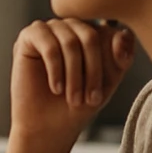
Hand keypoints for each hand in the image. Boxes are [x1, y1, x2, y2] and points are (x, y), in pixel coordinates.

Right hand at [10, 18, 134, 149]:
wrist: (49, 126)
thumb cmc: (79, 104)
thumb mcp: (109, 80)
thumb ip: (121, 56)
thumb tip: (124, 34)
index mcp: (92, 31)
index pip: (110, 33)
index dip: (110, 63)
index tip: (104, 92)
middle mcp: (70, 26)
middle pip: (90, 36)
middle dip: (92, 71)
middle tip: (90, 99)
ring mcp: (49, 29)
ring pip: (70, 42)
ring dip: (74, 75)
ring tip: (73, 98)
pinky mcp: (28, 37)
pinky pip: (48, 46)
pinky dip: (55, 71)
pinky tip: (56, 88)